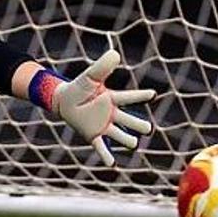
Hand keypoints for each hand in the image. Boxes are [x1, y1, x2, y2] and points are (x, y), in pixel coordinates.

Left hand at [51, 50, 155, 165]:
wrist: (64, 101)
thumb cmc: (80, 87)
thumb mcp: (90, 75)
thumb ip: (103, 66)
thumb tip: (115, 53)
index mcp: (112, 98)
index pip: (128, 97)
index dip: (140, 96)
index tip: (153, 94)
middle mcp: (112, 114)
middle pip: (129, 120)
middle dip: (138, 124)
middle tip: (148, 128)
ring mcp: (104, 125)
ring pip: (119, 134)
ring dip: (126, 139)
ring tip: (133, 143)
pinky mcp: (93, 135)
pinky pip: (102, 146)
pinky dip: (107, 155)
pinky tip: (112, 164)